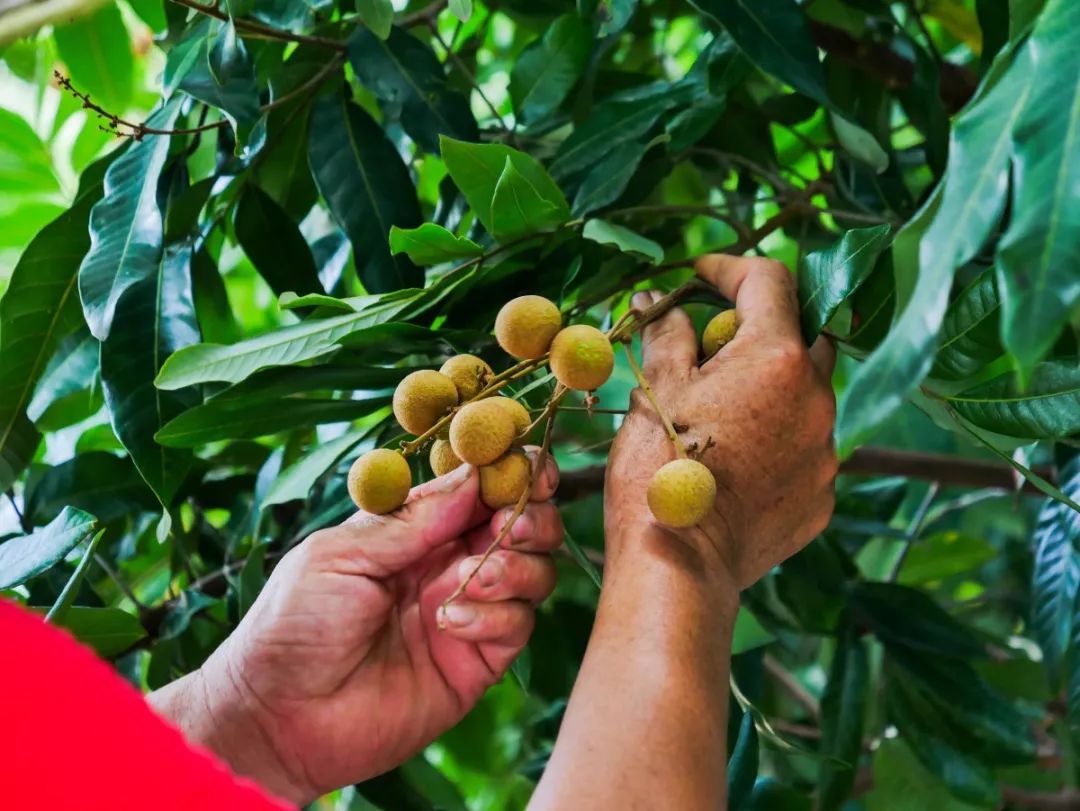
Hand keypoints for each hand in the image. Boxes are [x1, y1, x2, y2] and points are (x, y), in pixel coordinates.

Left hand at [151, 455, 560, 803]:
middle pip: (524, 524)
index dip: (509, 470)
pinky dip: (495, 616)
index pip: (479, 488)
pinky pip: (516, 625)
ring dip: (515, 566)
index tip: (525, 462)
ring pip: (534, 571)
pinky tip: (450, 624)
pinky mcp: (477, 662)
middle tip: (511, 522)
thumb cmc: (291, 625)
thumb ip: (411, 521)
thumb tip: (473, 474)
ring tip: (469, 580)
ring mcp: (468, 612)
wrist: (277, 718)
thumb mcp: (341, 555)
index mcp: (416, 529)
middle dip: (531, 515)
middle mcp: (449, 564)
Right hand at [605, 255, 836, 587]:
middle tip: (715, 345)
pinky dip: (777, 441)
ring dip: (770, 388)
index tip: (699, 275)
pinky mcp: (822, 495)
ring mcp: (826, 450)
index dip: (730, 269)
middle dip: (763, 328)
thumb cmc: (658, 468)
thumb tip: (656, 302)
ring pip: (807, 395)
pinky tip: (736, 461)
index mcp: (776, 357)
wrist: (680, 565)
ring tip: (721, 413)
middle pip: (804, 334)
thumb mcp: (655, 389)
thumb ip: (666, 333)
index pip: (769, 281)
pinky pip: (806, 449)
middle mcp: (817, 397)